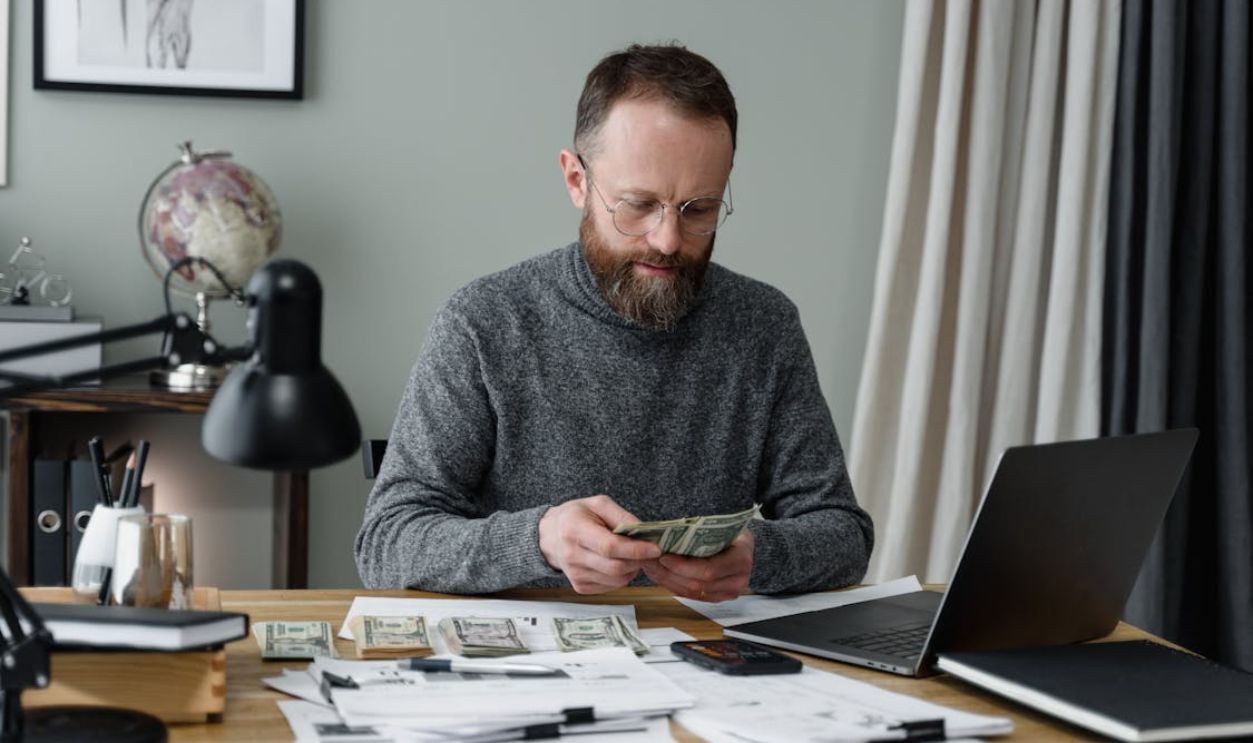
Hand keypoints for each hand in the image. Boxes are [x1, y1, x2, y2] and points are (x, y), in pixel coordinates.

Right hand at [538, 495, 661, 593]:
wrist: (550, 535)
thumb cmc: (576, 517)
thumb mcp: (598, 504)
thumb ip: (622, 516)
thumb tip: (644, 533)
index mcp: (575, 530)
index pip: (610, 547)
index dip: (636, 550)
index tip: (655, 548)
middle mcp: (572, 555)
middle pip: (616, 567)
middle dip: (639, 561)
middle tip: (649, 552)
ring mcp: (575, 574)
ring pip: (616, 580)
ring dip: (632, 569)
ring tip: (632, 555)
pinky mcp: (580, 586)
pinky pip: (610, 587)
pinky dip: (621, 577)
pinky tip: (617, 563)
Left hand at [643, 530, 753, 602]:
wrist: (742, 545)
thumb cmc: (730, 532)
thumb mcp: (721, 527)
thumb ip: (700, 533)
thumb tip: (670, 535)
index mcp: (741, 559)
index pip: (709, 570)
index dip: (683, 566)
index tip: (664, 557)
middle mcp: (739, 580)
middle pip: (698, 584)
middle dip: (671, 574)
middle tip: (652, 562)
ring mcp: (729, 592)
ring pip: (693, 593)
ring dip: (669, 581)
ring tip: (652, 568)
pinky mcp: (718, 597)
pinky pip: (693, 597)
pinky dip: (674, 586)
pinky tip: (661, 576)